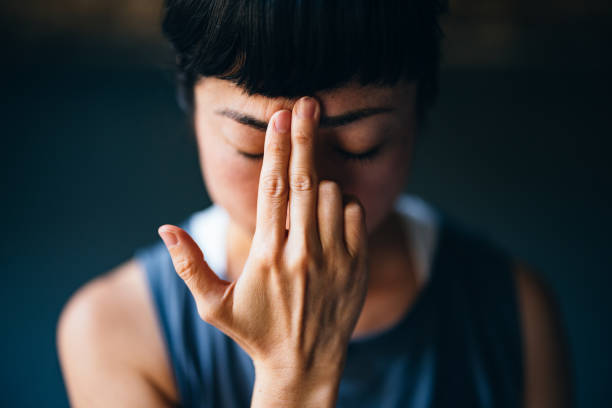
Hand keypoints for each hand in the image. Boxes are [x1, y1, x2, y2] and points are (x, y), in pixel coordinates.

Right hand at [158, 97, 368, 404]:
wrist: (304, 365)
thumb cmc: (254, 332)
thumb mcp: (213, 305)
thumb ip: (188, 265)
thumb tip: (165, 228)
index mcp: (267, 256)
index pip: (271, 190)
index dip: (276, 148)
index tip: (279, 116)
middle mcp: (303, 253)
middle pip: (305, 181)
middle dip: (305, 137)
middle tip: (307, 103)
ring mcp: (335, 259)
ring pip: (332, 194)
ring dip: (319, 181)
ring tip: (307, 190)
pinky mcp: (357, 265)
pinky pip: (355, 213)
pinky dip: (342, 203)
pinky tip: (328, 213)